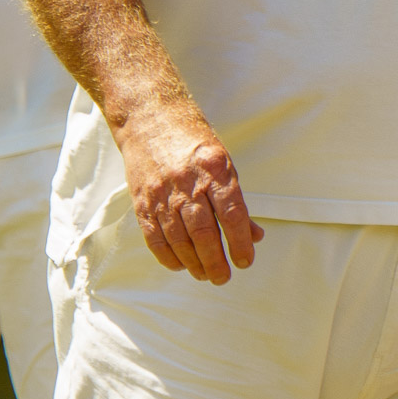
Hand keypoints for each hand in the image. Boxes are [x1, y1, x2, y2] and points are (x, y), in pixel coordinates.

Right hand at [113, 101, 262, 284]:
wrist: (150, 120)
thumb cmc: (193, 142)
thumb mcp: (223, 162)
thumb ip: (236, 201)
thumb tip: (255, 236)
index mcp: (214, 168)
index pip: (232, 213)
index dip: (240, 242)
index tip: (246, 261)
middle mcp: (188, 182)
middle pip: (203, 232)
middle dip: (215, 261)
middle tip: (224, 277)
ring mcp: (162, 193)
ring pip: (179, 239)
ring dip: (193, 264)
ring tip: (205, 275)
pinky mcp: (142, 201)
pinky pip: (155, 238)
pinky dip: (168, 257)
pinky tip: (180, 265)